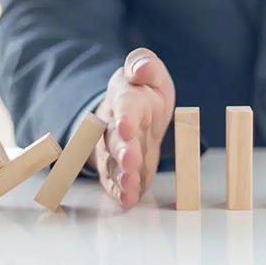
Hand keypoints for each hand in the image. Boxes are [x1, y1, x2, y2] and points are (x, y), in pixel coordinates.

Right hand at [88, 48, 175, 208]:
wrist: (137, 114)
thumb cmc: (145, 93)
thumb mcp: (152, 73)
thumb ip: (145, 65)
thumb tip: (139, 68)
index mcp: (125, 98)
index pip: (124, 107)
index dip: (125, 118)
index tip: (127, 128)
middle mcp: (114, 126)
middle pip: (116, 140)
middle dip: (123, 152)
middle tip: (130, 163)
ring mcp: (114, 150)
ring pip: (114, 163)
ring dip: (121, 176)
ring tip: (129, 186)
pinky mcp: (119, 169)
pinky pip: (116, 181)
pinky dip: (121, 191)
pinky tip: (127, 199)